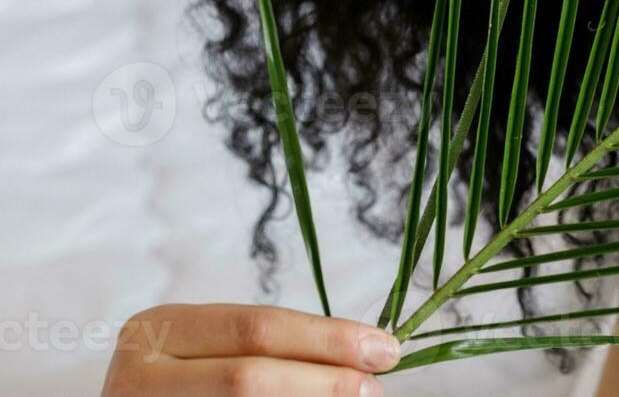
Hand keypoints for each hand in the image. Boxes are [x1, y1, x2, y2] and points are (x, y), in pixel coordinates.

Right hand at [101, 303, 399, 395]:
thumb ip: (274, 347)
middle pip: (249, 378)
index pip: (256, 327)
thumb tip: (365, 354)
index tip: (384, 348)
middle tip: (374, 387)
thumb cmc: (185, 380)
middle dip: (324, 380)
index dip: (327, 337)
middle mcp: (139, 376)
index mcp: (157, 329)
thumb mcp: (211, 349)